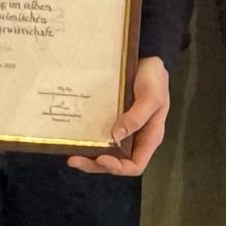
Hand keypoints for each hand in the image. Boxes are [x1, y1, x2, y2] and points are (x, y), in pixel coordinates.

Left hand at [68, 57, 170, 175]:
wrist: (147, 57)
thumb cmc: (154, 78)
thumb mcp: (151, 96)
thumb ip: (137, 116)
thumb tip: (117, 136)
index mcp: (149, 137)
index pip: (135, 164)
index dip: (119, 167)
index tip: (102, 158)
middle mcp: (135, 138)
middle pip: (117, 162)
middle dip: (96, 165)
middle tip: (75, 160)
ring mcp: (123, 130)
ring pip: (106, 152)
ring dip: (89, 157)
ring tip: (71, 156)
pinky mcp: (112, 119)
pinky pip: (100, 135)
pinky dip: (89, 140)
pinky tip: (75, 137)